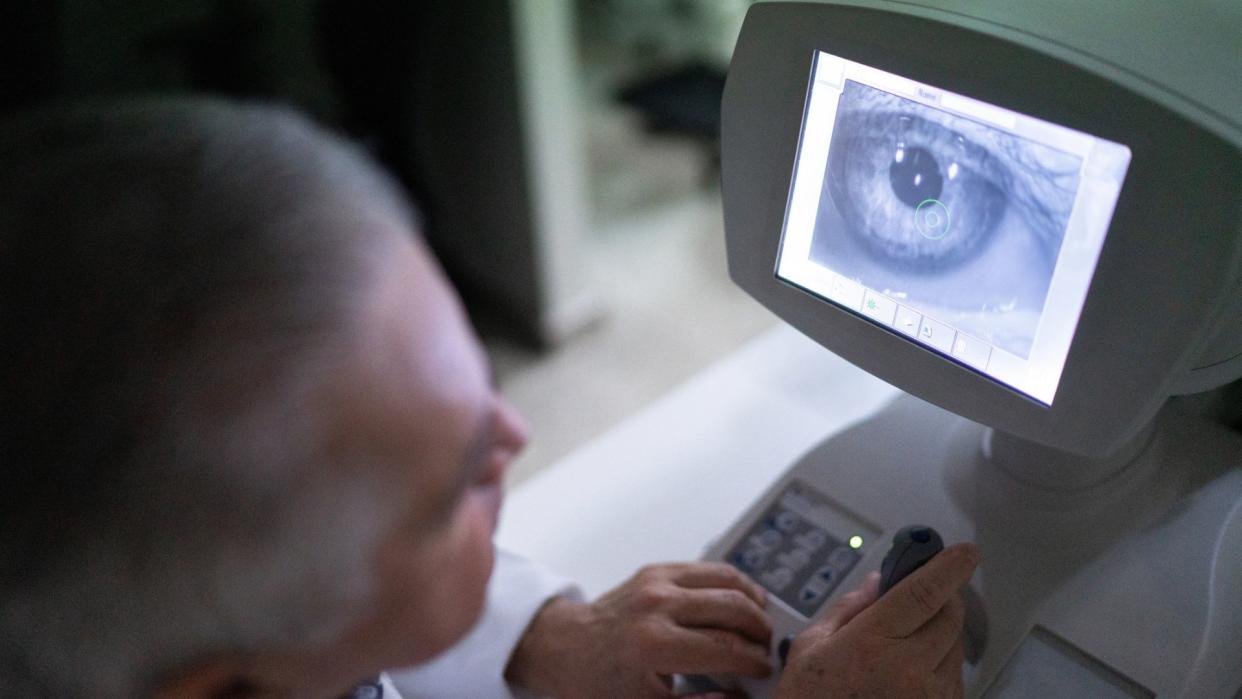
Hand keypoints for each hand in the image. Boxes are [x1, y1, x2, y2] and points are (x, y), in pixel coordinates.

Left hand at [504, 562, 773, 697]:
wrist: (562, 649)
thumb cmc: (598, 683)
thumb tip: (741, 698)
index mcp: (653, 645)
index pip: (726, 648)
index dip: (754, 661)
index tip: (765, 671)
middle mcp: (656, 605)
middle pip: (733, 608)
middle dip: (759, 629)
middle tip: (767, 648)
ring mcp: (655, 582)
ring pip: (726, 579)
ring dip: (752, 599)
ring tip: (761, 623)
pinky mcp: (655, 570)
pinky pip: (706, 569)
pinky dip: (731, 582)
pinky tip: (741, 599)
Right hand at [775, 543, 978, 698]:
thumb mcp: (811, 646)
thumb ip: (850, 608)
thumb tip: (881, 582)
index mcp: (872, 646)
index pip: (923, 594)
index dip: (947, 567)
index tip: (964, 552)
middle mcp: (909, 672)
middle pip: (949, 617)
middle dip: (943, 596)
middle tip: (927, 589)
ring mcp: (929, 698)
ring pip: (955, 648)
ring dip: (940, 633)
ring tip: (907, 642)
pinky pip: (953, 678)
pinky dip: (940, 664)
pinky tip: (912, 669)